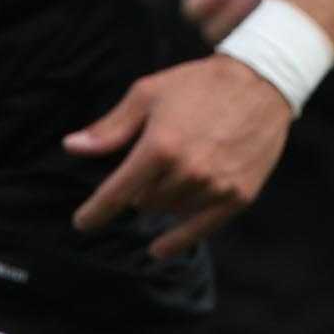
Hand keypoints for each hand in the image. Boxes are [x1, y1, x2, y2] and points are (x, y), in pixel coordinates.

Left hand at [66, 51, 292, 256]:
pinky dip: (177, 241)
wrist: (261, 83)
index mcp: (160, 146)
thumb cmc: (198, 85)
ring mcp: (214, 187)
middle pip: (143, 202)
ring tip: (173, 174)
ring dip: (161, 201)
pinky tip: (159, 249)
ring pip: (169, 212)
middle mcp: (187, 172)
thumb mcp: (147, 94)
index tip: (82, 223)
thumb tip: (71, 147)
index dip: (95, 212)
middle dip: (137, 190)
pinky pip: (200, 229)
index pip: (116, 193)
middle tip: (149, 166)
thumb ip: (110, 127)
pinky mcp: (238, 196)